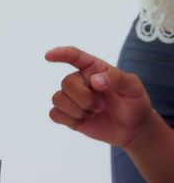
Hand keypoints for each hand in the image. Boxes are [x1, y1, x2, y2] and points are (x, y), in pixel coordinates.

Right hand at [45, 46, 160, 150]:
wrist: (132, 128)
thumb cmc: (133, 102)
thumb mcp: (133, 87)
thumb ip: (116, 79)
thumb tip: (93, 80)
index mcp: (94, 69)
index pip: (74, 56)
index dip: (60, 54)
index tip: (48, 56)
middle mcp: (80, 80)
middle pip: (66, 83)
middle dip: (84, 98)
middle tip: (101, 106)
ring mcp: (72, 98)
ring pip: (57, 99)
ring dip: (78, 110)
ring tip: (94, 113)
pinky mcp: (67, 114)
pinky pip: (54, 114)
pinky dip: (69, 119)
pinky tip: (83, 120)